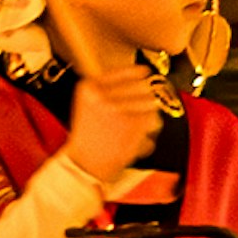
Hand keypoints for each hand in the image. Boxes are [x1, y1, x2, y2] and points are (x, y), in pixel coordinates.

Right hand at [63, 72, 170, 194]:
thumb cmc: (89, 139)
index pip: (125, 70)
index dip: (137, 73)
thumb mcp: (88, 106)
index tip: (144, 72)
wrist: (84, 166)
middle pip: (143, 85)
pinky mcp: (132, 122)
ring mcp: (117, 107)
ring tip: (132, 130)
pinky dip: (149, 131)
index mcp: (89, 87)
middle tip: (134, 116)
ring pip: (151, 102)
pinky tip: (135, 139)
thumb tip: (141, 73)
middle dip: (144, 100)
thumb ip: (108, 89)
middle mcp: (102, 94)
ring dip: (148, 116)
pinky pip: (153, 119)